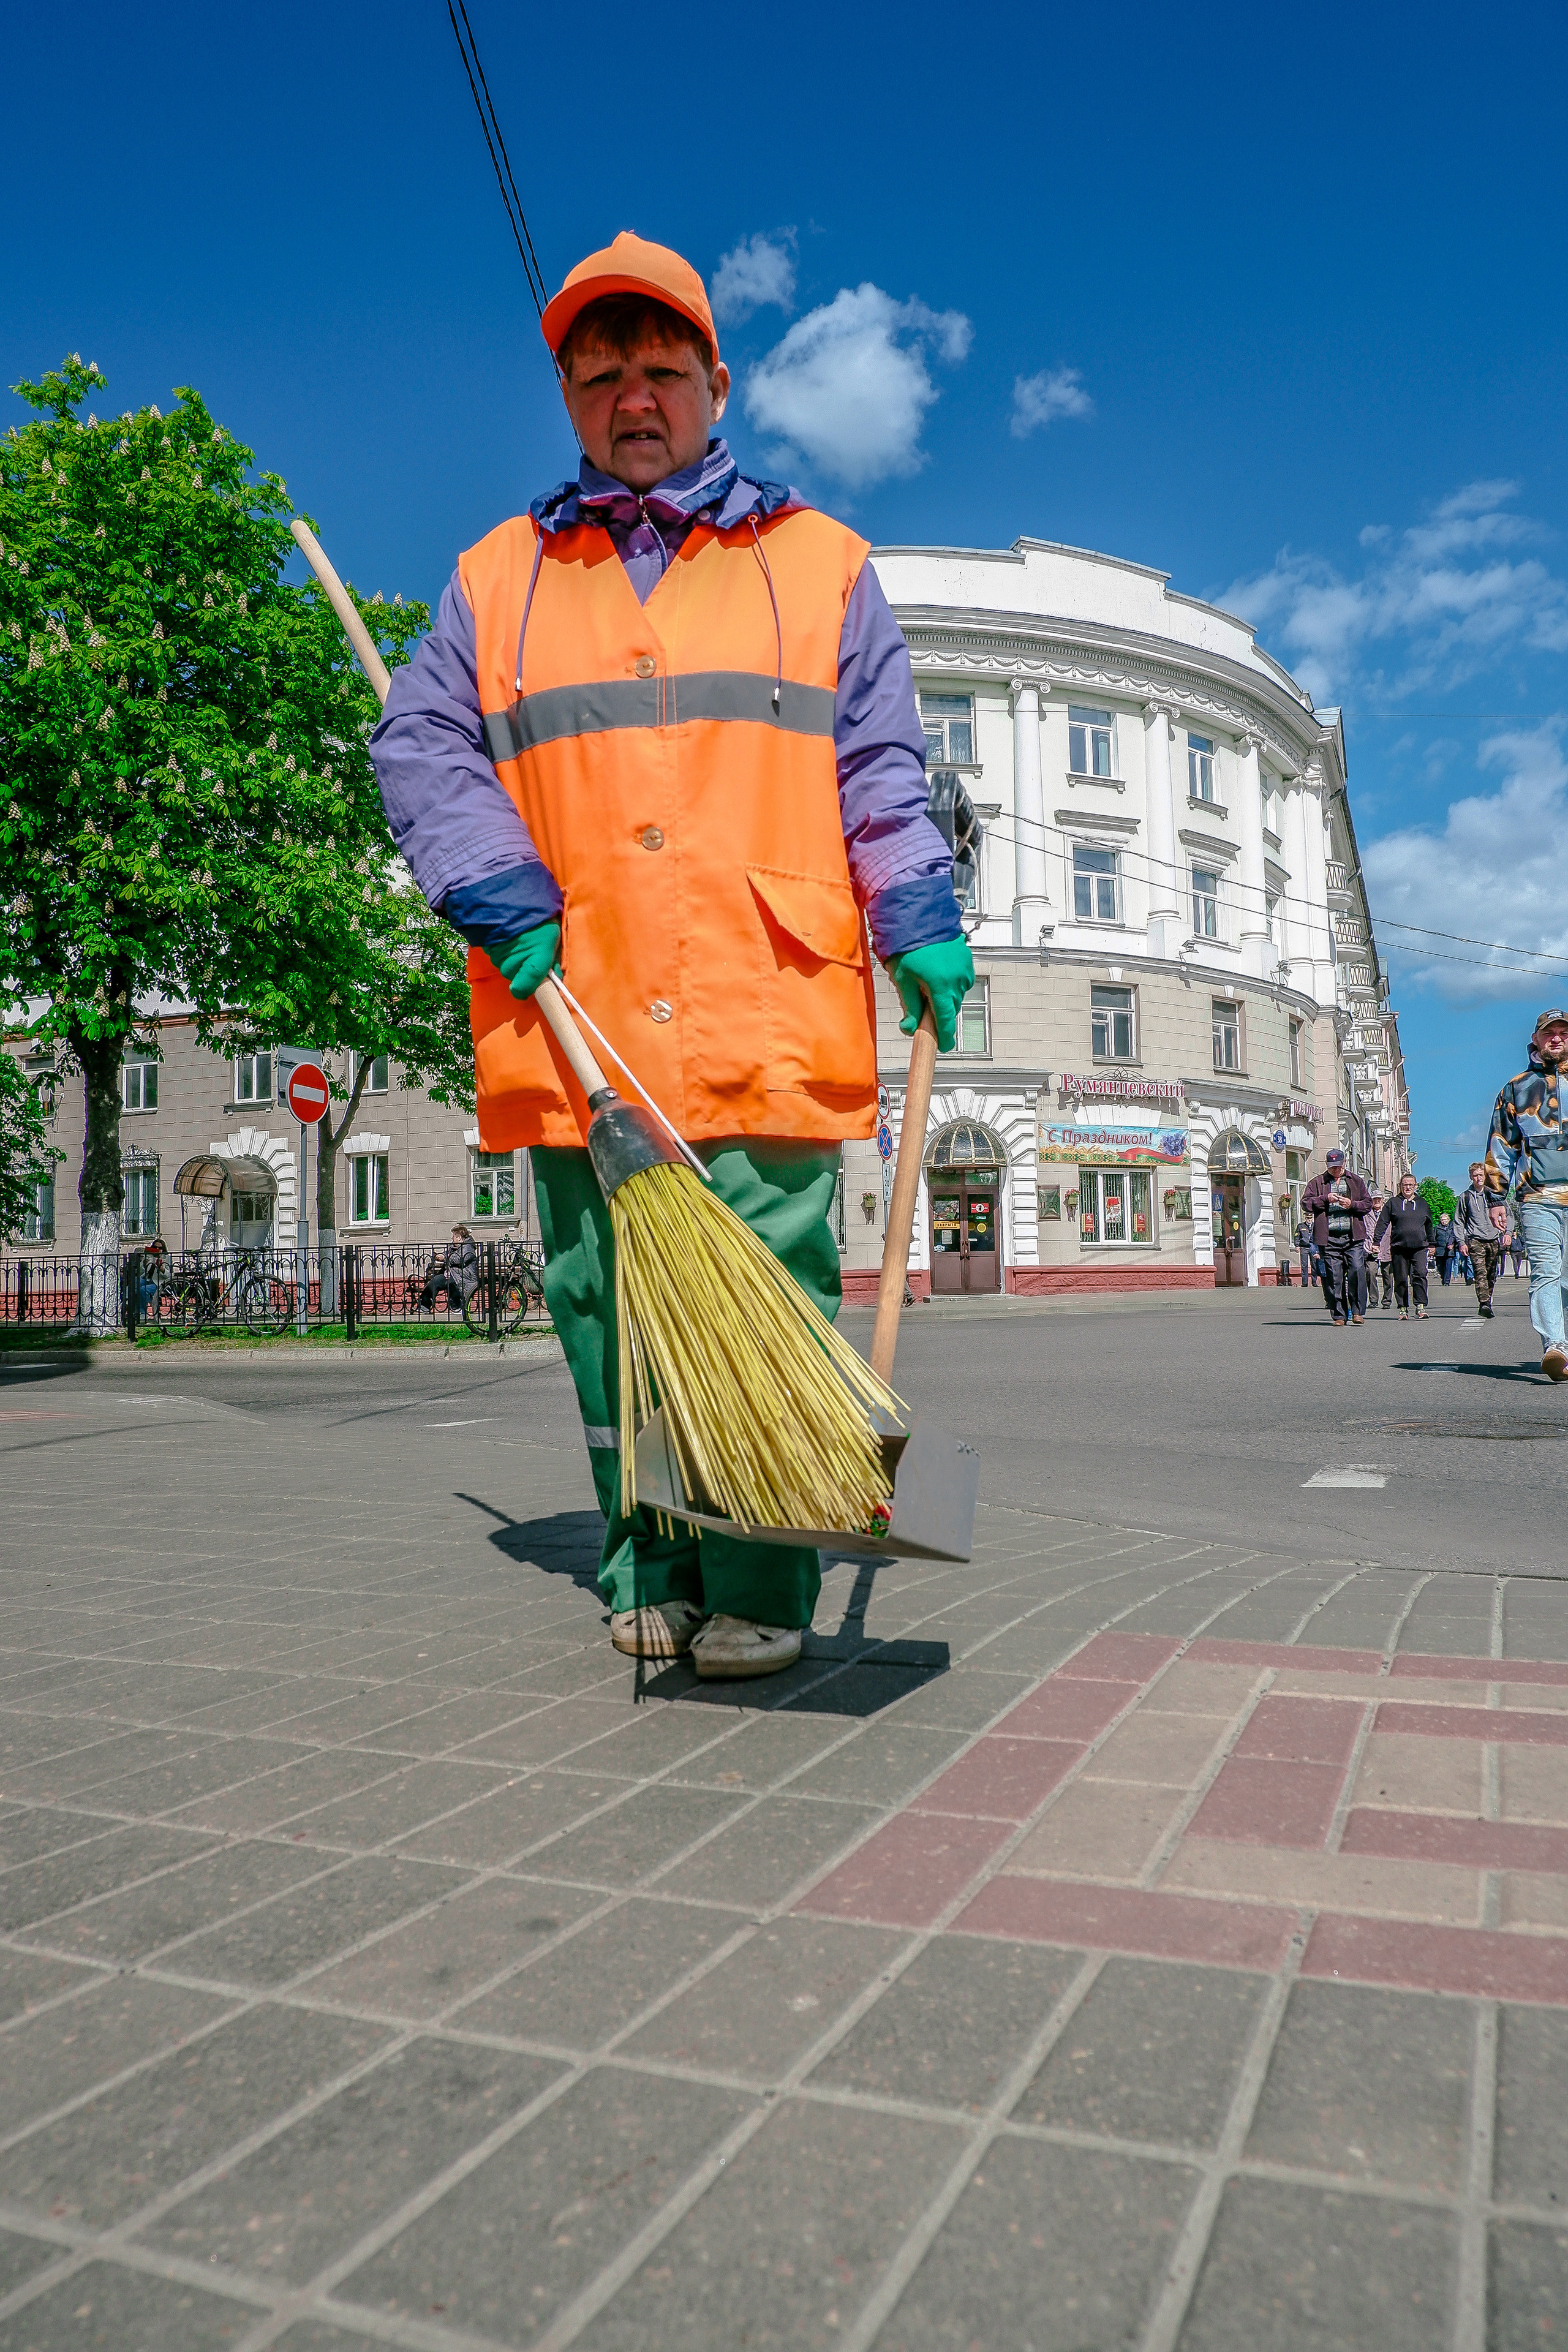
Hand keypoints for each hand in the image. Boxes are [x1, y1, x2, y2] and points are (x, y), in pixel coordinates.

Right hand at [495, 920, 561, 1001]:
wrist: (511, 894)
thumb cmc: (539, 916)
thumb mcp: (553, 935)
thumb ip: (552, 957)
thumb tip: (554, 973)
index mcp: (536, 961)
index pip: (524, 990)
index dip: (526, 989)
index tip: (530, 987)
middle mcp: (515, 962)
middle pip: (514, 977)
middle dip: (521, 969)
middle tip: (529, 951)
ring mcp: (499, 956)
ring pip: (504, 966)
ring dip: (511, 959)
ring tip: (519, 940)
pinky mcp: (488, 948)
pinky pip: (496, 956)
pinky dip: (502, 950)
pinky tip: (508, 936)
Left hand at [886, 936, 975, 1053]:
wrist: (920, 919)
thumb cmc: (908, 946)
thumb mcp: (903, 979)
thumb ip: (910, 1006)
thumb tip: (909, 1028)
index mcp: (940, 985)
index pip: (944, 1019)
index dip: (945, 1036)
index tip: (945, 1046)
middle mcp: (956, 979)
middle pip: (950, 1009)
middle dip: (939, 1011)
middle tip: (924, 1001)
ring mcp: (964, 970)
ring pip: (956, 995)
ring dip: (945, 996)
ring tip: (928, 980)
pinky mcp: (967, 962)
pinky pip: (960, 982)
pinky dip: (951, 983)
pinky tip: (937, 972)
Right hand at [1490, 1207, 1507, 1233]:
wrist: (1495, 1201)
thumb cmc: (1498, 1206)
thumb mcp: (1503, 1213)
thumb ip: (1504, 1219)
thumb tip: (1505, 1224)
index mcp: (1494, 1217)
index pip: (1497, 1225)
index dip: (1500, 1228)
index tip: (1503, 1230)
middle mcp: (1491, 1218)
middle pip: (1495, 1225)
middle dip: (1499, 1227)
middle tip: (1503, 1227)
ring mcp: (1490, 1216)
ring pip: (1494, 1223)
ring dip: (1498, 1224)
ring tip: (1503, 1224)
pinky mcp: (1491, 1215)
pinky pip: (1494, 1220)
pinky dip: (1497, 1222)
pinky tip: (1500, 1221)